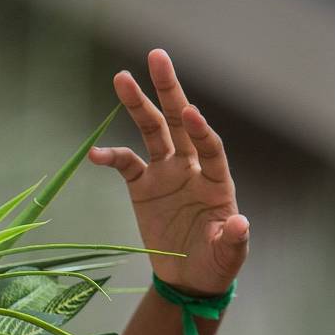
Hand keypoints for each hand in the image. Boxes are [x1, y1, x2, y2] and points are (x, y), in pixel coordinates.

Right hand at [89, 48, 248, 294]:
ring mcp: (166, 173)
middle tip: (157, 57)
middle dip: (169, 90)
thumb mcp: (228, 255)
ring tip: (121, 77)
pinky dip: (111, 156)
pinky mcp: (143, 186)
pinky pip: (125, 164)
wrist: (189, 277)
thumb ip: (233, 238)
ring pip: (152, 131)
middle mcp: (191, 167)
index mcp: (216, 180)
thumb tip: (240, 223)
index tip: (193, 113)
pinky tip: (95, 153)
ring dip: (138, 105)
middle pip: (180, 121)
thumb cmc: (216, 263)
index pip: (210, 147)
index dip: (202, 131)